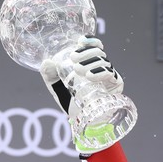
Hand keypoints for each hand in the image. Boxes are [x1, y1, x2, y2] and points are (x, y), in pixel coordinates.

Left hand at [39, 36, 124, 152]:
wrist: (80, 120)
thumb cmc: (70, 101)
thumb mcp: (55, 86)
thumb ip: (49, 75)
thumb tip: (46, 62)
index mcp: (89, 63)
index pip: (94, 46)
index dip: (90, 41)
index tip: (81, 40)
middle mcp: (101, 67)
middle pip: (98, 52)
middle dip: (85, 53)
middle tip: (73, 59)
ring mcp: (109, 75)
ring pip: (104, 62)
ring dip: (90, 63)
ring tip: (78, 71)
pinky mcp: (115, 85)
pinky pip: (111, 74)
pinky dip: (100, 73)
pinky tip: (90, 76)